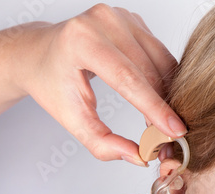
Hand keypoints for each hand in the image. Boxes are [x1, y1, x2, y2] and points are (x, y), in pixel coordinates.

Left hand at [0, 4, 184, 165]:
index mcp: (81, 40)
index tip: (175, 130)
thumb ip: (102, 143)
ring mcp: (121, 16)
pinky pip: (161, 53)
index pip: (127, 78)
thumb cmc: (51, 83)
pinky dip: (165, 79)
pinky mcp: (134, 20)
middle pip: (149, 71)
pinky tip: (159, 96)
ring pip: (162, 62)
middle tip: (169, 135)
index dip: (155, 107)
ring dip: (168, 94)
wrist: (39, 53)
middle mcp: (103, 20)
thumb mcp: (71, 119)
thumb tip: (139, 157)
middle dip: (163, 107)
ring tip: (162, 119)